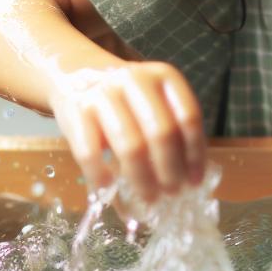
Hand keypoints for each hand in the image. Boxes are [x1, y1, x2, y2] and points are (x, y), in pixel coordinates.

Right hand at [48, 62, 206, 204]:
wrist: (78, 73)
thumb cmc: (127, 97)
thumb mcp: (155, 99)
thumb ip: (173, 128)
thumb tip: (189, 177)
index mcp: (164, 76)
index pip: (188, 117)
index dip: (195, 153)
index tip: (195, 181)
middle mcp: (136, 80)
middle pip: (162, 133)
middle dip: (170, 170)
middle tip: (172, 193)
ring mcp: (104, 93)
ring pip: (130, 146)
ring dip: (143, 179)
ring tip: (149, 197)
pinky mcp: (76, 110)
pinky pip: (91, 152)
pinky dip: (101, 175)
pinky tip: (109, 188)